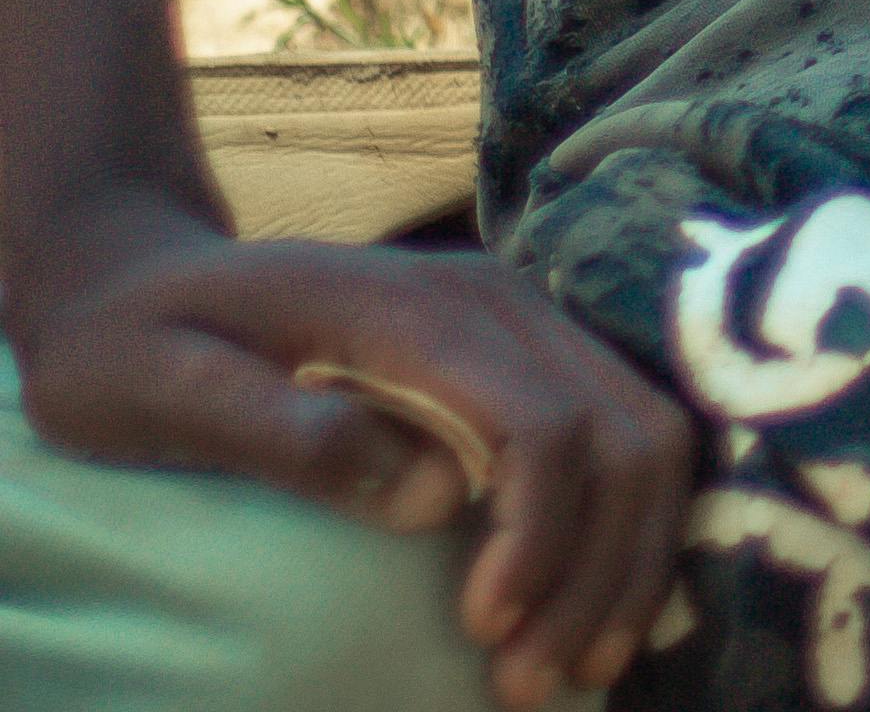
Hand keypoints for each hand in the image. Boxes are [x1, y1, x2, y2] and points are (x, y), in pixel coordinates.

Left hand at [12, 201, 693, 704]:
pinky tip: (593, 603)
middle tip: (533, 682)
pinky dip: (631, 527)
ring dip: (631, 558)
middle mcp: (501, 304)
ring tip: (579, 665)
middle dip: (601, 568)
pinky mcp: (530, 355)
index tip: (487, 630)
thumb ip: (282, 432)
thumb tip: (431, 496)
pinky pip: (626, 434)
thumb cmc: (138, 347)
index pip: (540, 421)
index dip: (538, 534)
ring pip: (648, 436)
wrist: (148, 281)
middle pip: (622, 433)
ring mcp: (525, 323)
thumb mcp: (159, 386)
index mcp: (418, 312)